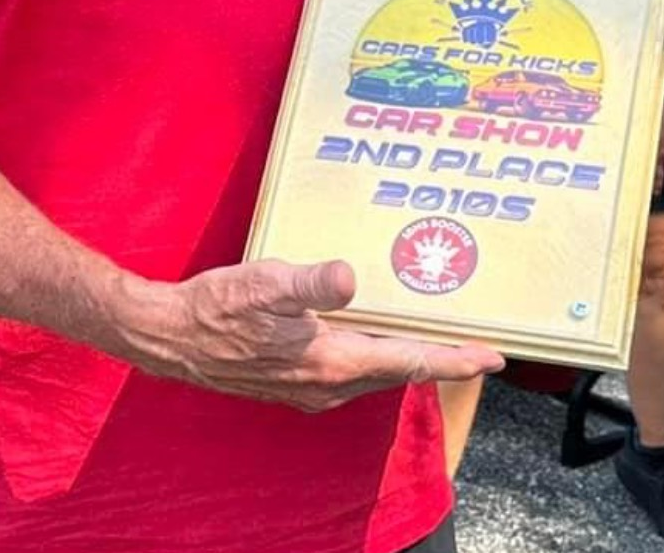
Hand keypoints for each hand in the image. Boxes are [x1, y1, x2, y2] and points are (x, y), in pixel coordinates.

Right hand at [126, 258, 503, 412]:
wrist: (171, 338)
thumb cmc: (216, 308)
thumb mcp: (264, 282)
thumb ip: (310, 282)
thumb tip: (349, 277)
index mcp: (330, 360)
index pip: (409, 361)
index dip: (453, 359)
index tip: (492, 357)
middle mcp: (328, 384)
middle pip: (400, 370)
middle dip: (440, 358)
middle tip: (475, 344)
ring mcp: (311, 388)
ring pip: (376, 373)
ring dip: (409, 357)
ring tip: (433, 335)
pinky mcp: (295, 381)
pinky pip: (352, 372)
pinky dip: (377, 356)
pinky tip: (372, 334)